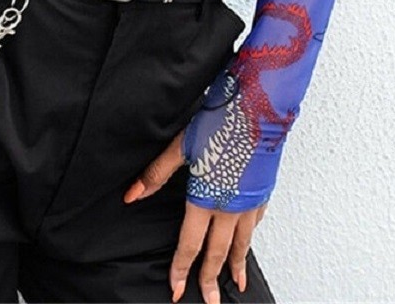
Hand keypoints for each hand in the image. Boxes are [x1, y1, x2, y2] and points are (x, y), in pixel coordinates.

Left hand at [122, 129, 268, 302]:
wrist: (258, 109)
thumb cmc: (218, 122)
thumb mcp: (180, 146)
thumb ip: (156, 174)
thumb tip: (132, 195)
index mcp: (206, 198)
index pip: (190, 245)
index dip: (182, 269)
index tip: (177, 291)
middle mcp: (230, 206)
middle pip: (218, 252)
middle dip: (211, 279)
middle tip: (210, 300)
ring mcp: (249, 201)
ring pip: (242, 242)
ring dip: (236, 265)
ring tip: (236, 283)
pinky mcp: (262, 190)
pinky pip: (255, 222)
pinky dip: (250, 237)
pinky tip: (248, 240)